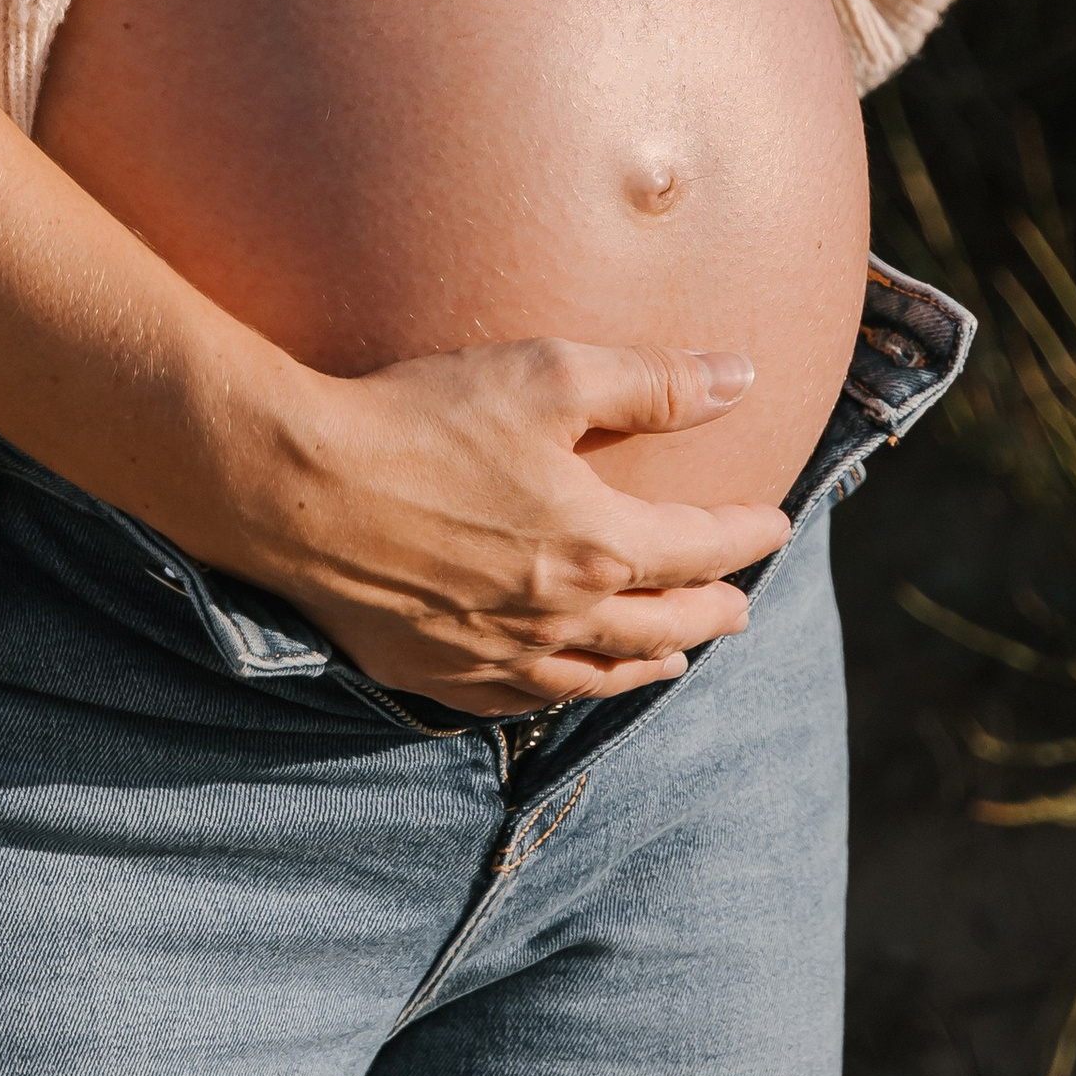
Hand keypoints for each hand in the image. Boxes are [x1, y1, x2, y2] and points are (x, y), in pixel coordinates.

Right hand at [224, 334, 789, 713]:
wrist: (299, 487)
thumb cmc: (423, 417)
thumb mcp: (548, 375)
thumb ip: (653, 383)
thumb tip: (743, 378)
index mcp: (598, 545)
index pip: (701, 548)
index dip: (746, 535)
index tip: (776, 524)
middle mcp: (560, 616)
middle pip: (663, 625)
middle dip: (712, 612)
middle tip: (740, 605)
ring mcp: (498, 655)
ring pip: (599, 675)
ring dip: (650, 663)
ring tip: (676, 658)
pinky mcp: (438, 673)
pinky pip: (524, 700)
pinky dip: (566, 692)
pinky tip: (566, 682)